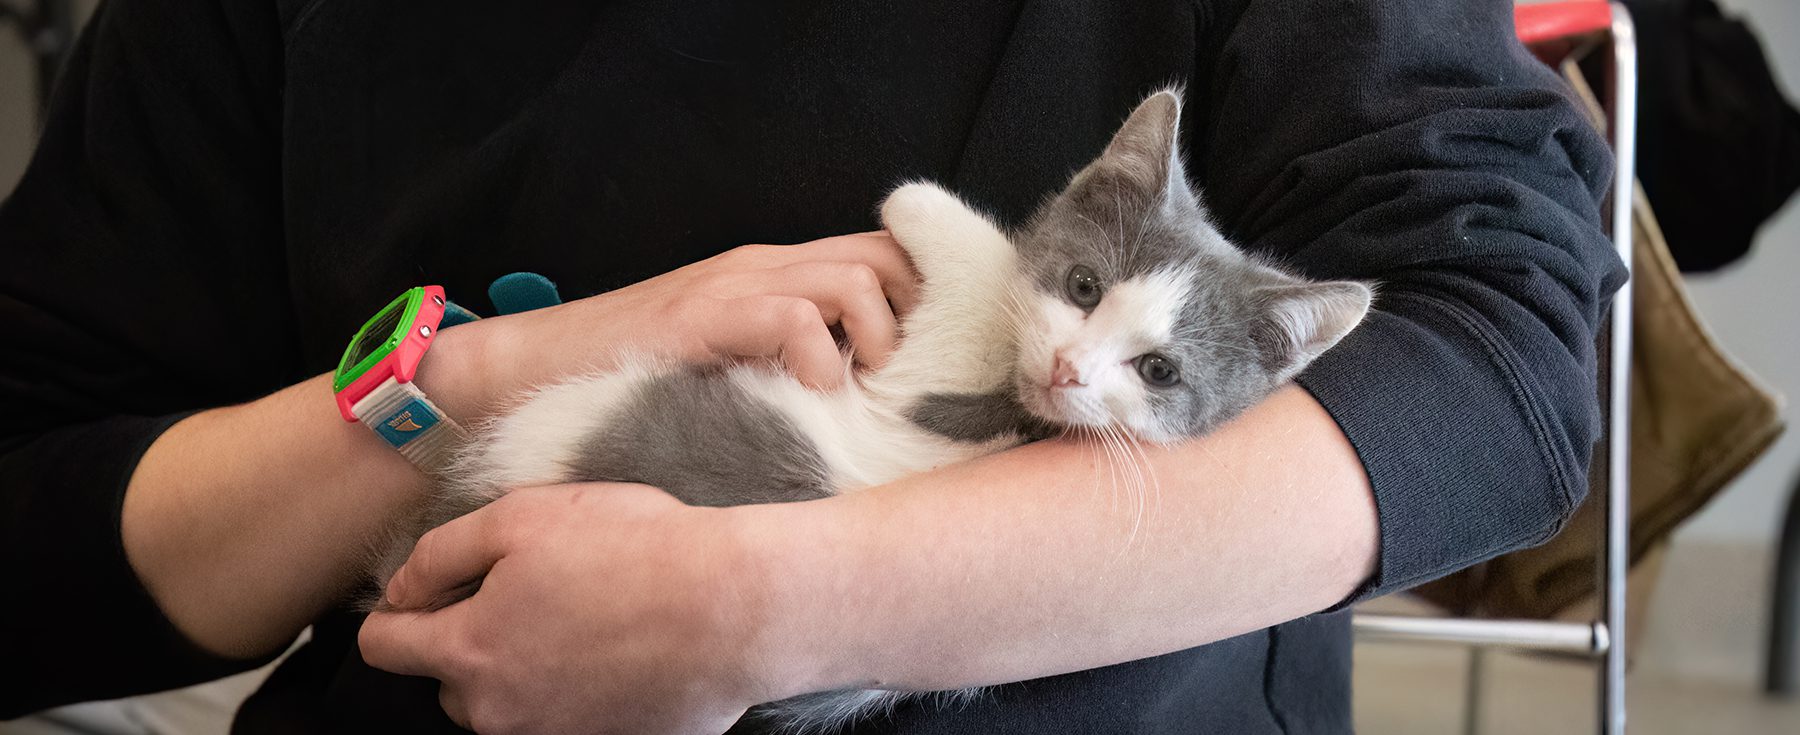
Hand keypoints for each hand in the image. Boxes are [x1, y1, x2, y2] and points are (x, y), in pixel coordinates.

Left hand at [358, 483, 809, 734]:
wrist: (734, 607)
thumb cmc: (635, 552)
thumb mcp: (521, 517)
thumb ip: (439, 554)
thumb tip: (400, 588)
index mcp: (468, 652)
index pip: (384, 648)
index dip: (400, 609)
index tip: (438, 586)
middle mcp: (500, 712)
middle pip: (450, 680)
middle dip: (474, 637)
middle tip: (535, 588)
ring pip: (509, 701)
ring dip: (527, 664)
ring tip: (585, 614)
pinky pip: (567, 714)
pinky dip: (578, 685)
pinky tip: (618, 643)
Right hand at [423, 232, 917, 418]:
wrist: (531, 370)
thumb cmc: (631, 381)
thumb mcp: (728, 360)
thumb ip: (787, 358)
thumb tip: (862, 399)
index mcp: (773, 274)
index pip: (884, 256)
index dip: (922, 304)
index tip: (921, 367)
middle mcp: (762, 267)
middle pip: (886, 260)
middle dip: (908, 325)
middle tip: (888, 386)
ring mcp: (731, 286)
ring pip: (852, 282)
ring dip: (868, 344)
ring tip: (847, 395)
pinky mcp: (702, 318)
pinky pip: (792, 320)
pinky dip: (816, 365)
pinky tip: (800, 401)